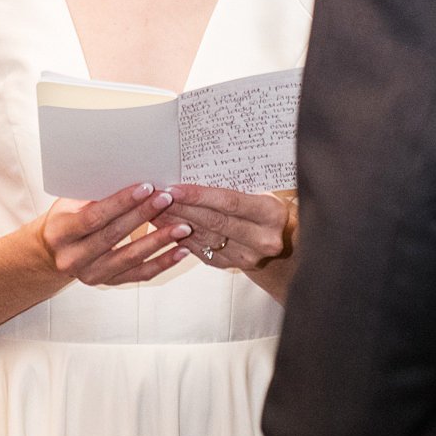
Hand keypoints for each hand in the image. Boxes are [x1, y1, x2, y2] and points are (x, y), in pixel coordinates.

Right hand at [38, 183, 191, 286]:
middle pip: (114, 236)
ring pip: (130, 258)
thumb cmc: (67, 219)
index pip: (94, 216)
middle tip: (167, 199)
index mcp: (61, 233)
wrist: (53, 252)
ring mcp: (91, 274)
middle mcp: (73, 258)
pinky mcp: (109, 283)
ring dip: (159, 241)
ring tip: (182, 227)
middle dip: (143, 215)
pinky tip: (181, 251)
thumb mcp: (70, 203)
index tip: (146, 187)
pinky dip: (163, 262)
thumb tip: (129, 174)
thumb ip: (94, 194)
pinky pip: (140, 274)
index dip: (121, 202)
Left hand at [164, 185, 296, 271]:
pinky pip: (200, 250)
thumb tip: (192, 169)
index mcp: (272, 214)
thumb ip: (236, 183)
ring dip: (174, 223)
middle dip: (181, 208)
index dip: (199, 196)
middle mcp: (262, 239)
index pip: (229, 203)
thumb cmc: (267, 204)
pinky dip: (179, 237)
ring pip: (203, 237)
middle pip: (214, 221)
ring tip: (152, 209)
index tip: (173, 189)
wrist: (283, 236)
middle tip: (155, 196)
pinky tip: (163, 226)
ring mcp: (247, 257)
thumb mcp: (262, 188)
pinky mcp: (232, 266)